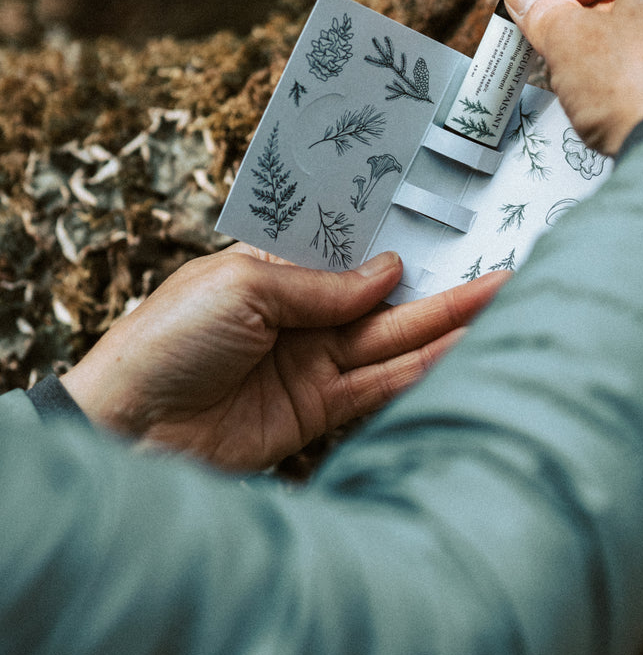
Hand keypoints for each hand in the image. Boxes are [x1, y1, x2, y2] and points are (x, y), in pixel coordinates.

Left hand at [61, 247, 505, 471]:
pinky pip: (378, 387)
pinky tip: (461, 352)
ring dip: (447, 328)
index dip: (398, 241)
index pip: (349, 252)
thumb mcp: (242, 286)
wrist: (125, 430)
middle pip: (385, 301)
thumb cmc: (164, 341)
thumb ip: (321, 285)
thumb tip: (389, 272)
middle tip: (506, 271)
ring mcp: (310, 365)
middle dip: (444, 288)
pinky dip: (420, 372)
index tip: (452, 224)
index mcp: (275, 270)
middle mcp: (301, 316)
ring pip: (392, 343)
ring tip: (504, 306)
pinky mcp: (314, 413)